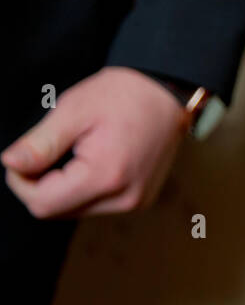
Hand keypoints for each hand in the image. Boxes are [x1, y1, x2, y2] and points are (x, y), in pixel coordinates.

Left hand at [3, 67, 187, 217]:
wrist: (169, 93)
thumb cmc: (125, 95)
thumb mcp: (74, 110)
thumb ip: (40, 143)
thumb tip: (11, 163)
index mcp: (106, 176)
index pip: (43, 203)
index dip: (21, 183)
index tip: (24, 157)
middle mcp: (125, 198)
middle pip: (58, 211)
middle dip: (42, 185)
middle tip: (49, 150)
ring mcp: (136, 201)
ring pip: (76, 210)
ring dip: (63, 187)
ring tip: (76, 152)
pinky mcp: (141, 199)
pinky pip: (97, 204)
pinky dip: (84, 188)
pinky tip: (92, 161)